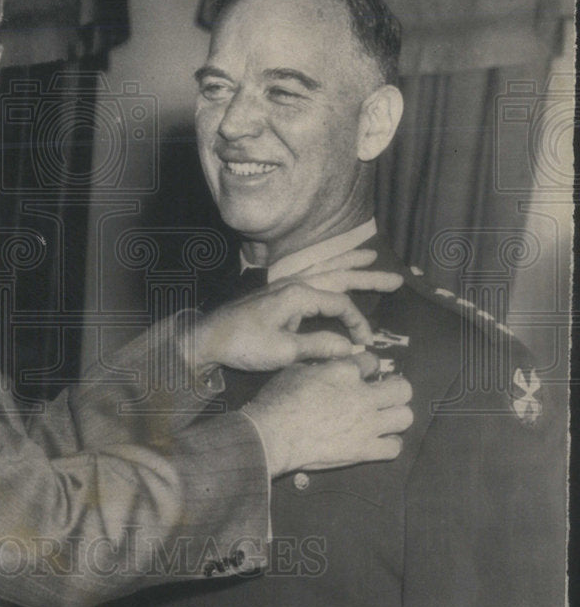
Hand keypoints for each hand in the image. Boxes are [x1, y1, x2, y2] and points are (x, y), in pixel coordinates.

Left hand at [191, 265, 401, 373]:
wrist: (209, 338)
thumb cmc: (244, 344)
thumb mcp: (284, 351)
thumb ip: (320, 347)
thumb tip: (351, 348)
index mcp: (298, 294)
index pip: (341, 304)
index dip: (358, 323)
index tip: (366, 342)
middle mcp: (293, 283)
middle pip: (338, 275)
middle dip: (368, 276)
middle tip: (397, 278)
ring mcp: (283, 284)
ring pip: (323, 268)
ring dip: (347, 262)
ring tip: (369, 254)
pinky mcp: (275, 292)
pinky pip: (309, 272)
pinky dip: (325, 266)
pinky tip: (332, 265)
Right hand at [245, 351, 413, 476]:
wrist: (272, 433)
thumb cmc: (278, 400)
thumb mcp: (296, 370)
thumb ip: (320, 366)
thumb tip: (328, 366)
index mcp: (345, 372)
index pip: (373, 361)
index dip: (369, 366)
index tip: (365, 373)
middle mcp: (362, 396)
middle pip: (403, 389)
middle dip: (396, 388)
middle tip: (385, 392)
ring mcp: (366, 424)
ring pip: (405, 417)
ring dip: (396, 415)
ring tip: (384, 416)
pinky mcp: (364, 449)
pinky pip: (394, 448)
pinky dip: (390, 444)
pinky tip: (379, 440)